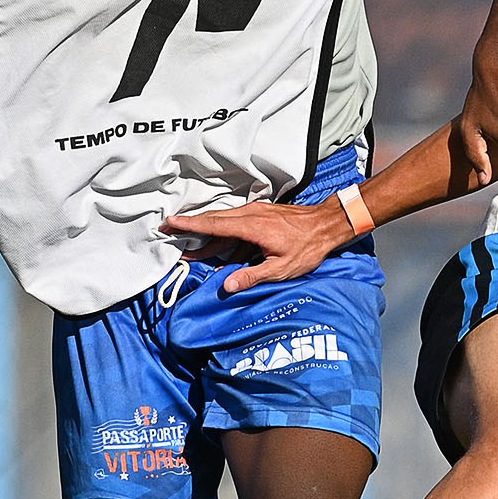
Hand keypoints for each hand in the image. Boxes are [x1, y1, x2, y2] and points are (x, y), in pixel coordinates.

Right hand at [163, 199, 348, 293]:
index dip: (190, 225)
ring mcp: (256, 212)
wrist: (328, 225)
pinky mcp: (261, 215)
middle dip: (190, 226)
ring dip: (206, 234)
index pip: (213, 225)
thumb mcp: (281, 268)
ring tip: (190, 249)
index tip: (170, 223)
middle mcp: (250, 214)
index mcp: (252, 226)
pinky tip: (219, 250)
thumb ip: (252, 276)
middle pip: (213, 219)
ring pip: (224, 221)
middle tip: (169, 231)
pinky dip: (223, 235)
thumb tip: (227, 286)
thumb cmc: (308, 248)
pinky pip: (235, 223)